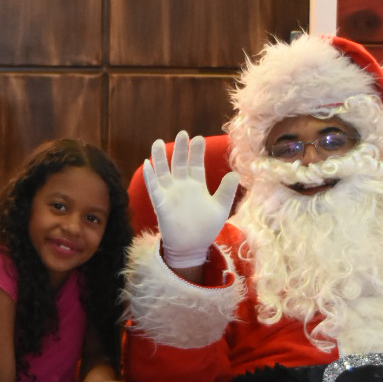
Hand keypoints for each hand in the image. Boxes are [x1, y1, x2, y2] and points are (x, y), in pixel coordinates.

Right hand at [143, 132, 239, 271]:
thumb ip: (227, 191)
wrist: (192, 247)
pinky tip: (147, 164)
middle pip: (179, 163)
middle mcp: (182, 186)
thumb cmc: (206, 228)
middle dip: (180, 149)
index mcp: (197, 185)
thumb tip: (235, 173)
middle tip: (182, 134)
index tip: (198, 138)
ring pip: (163, 172)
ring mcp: (170, 194)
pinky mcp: (161, 204)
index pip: (195, 164)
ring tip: (157, 142)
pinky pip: (153, 188)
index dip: (196, 151)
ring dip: (159, 158)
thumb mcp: (221, 208)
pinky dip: (150, 177)